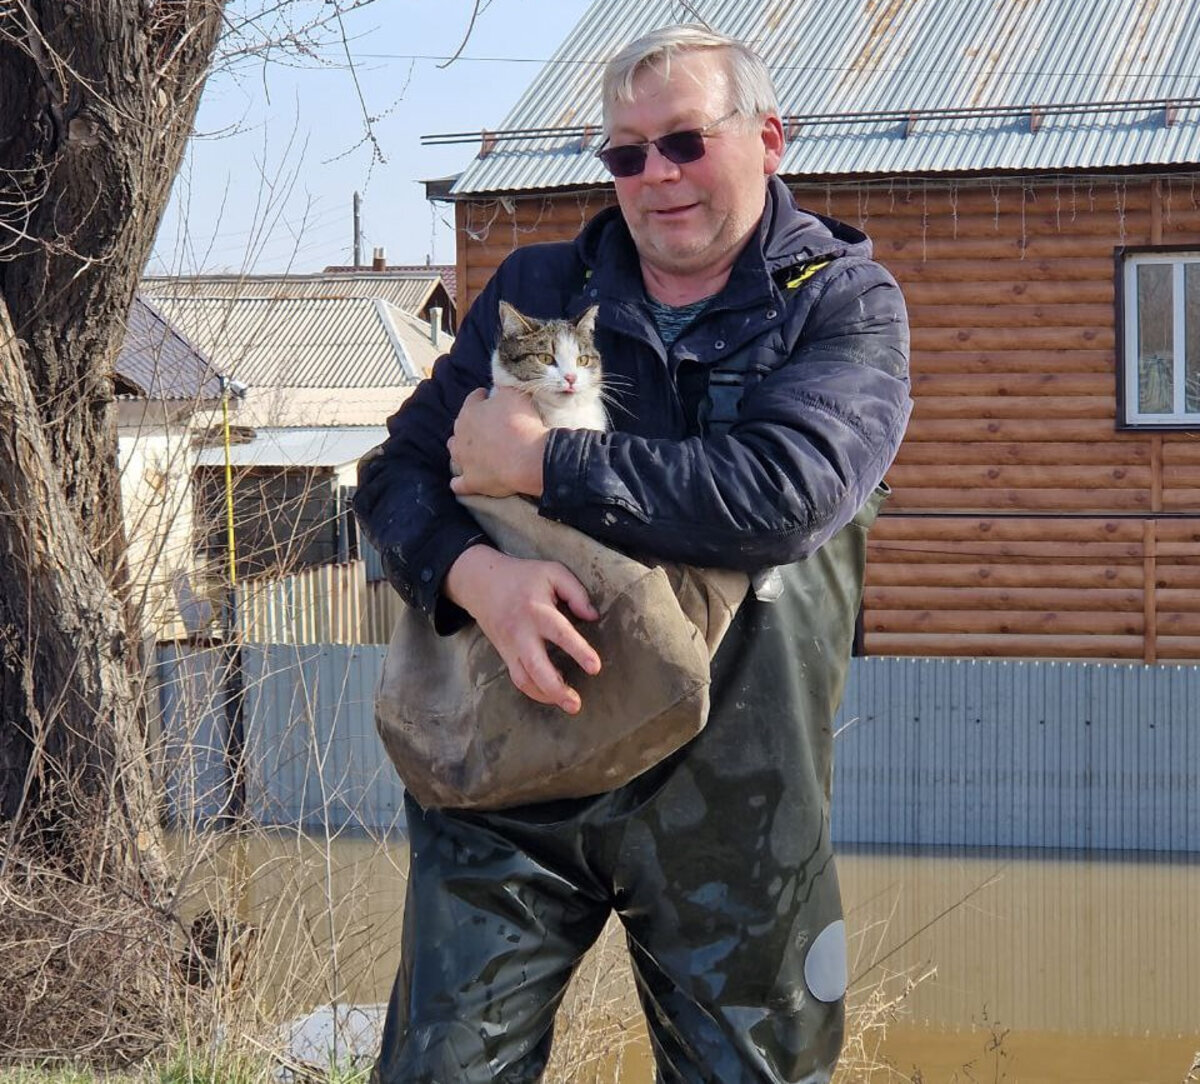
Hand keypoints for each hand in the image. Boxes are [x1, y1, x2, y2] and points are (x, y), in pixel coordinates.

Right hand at [444, 545, 600, 713]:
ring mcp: (510, 646)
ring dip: (545, 696)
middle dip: (556, 689)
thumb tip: (593, 616)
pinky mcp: (504, 654)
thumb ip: (575, 592)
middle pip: (536, 667)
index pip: (560, 633)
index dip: (578, 651)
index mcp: (537, 610)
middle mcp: (521, 632)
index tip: (595, 668)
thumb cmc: (523, 576)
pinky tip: (552, 694)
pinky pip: (518, 678)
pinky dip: (534, 691)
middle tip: (576, 705)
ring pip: (523, 680)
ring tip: (569, 703)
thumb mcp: (552, 572)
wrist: (480, 583)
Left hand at [448, 387, 547, 497]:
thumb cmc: (522, 423)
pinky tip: (464, 481)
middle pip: (461, 427)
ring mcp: (464, 460)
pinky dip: (460, 482)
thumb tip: (500, 381)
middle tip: (488, 426)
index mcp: (470, 412)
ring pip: (455, 452)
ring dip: (462, 450)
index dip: (483, 397)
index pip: (473, 399)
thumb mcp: (515, 393)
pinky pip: (458, 484)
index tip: (491, 398)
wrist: (528, 457)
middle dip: (471, 424)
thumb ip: (504, 386)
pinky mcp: (471, 481)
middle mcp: (461, 436)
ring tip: (475, 451)